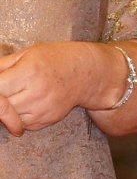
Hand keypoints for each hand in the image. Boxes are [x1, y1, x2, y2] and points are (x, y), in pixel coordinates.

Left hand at [0, 43, 121, 132]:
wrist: (86, 74)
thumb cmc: (55, 59)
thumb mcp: (27, 54)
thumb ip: (3, 65)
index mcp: (28, 73)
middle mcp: (36, 94)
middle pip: (2, 107)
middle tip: (5, 92)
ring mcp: (43, 110)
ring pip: (11, 119)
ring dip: (7, 111)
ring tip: (12, 97)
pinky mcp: (48, 120)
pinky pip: (24, 125)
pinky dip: (18, 118)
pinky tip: (24, 105)